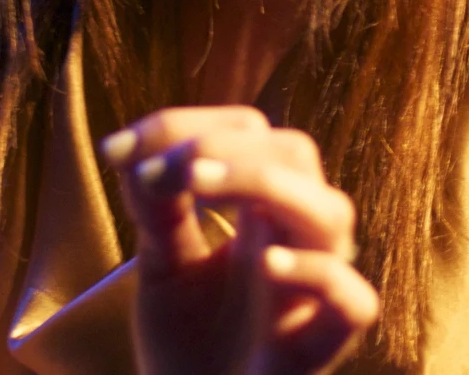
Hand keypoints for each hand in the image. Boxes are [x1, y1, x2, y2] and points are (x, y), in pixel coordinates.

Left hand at [102, 108, 378, 374]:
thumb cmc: (188, 342)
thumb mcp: (161, 266)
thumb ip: (156, 212)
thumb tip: (131, 151)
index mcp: (261, 207)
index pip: (248, 134)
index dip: (187, 127)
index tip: (117, 151)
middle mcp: (296, 234)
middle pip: (294, 154)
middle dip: (227, 148)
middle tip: (162, 168)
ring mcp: (315, 286)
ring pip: (328, 211)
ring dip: (263, 184)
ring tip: (197, 186)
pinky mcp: (324, 342)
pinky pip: (351, 298)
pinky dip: (315, 272)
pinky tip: (266, 263)